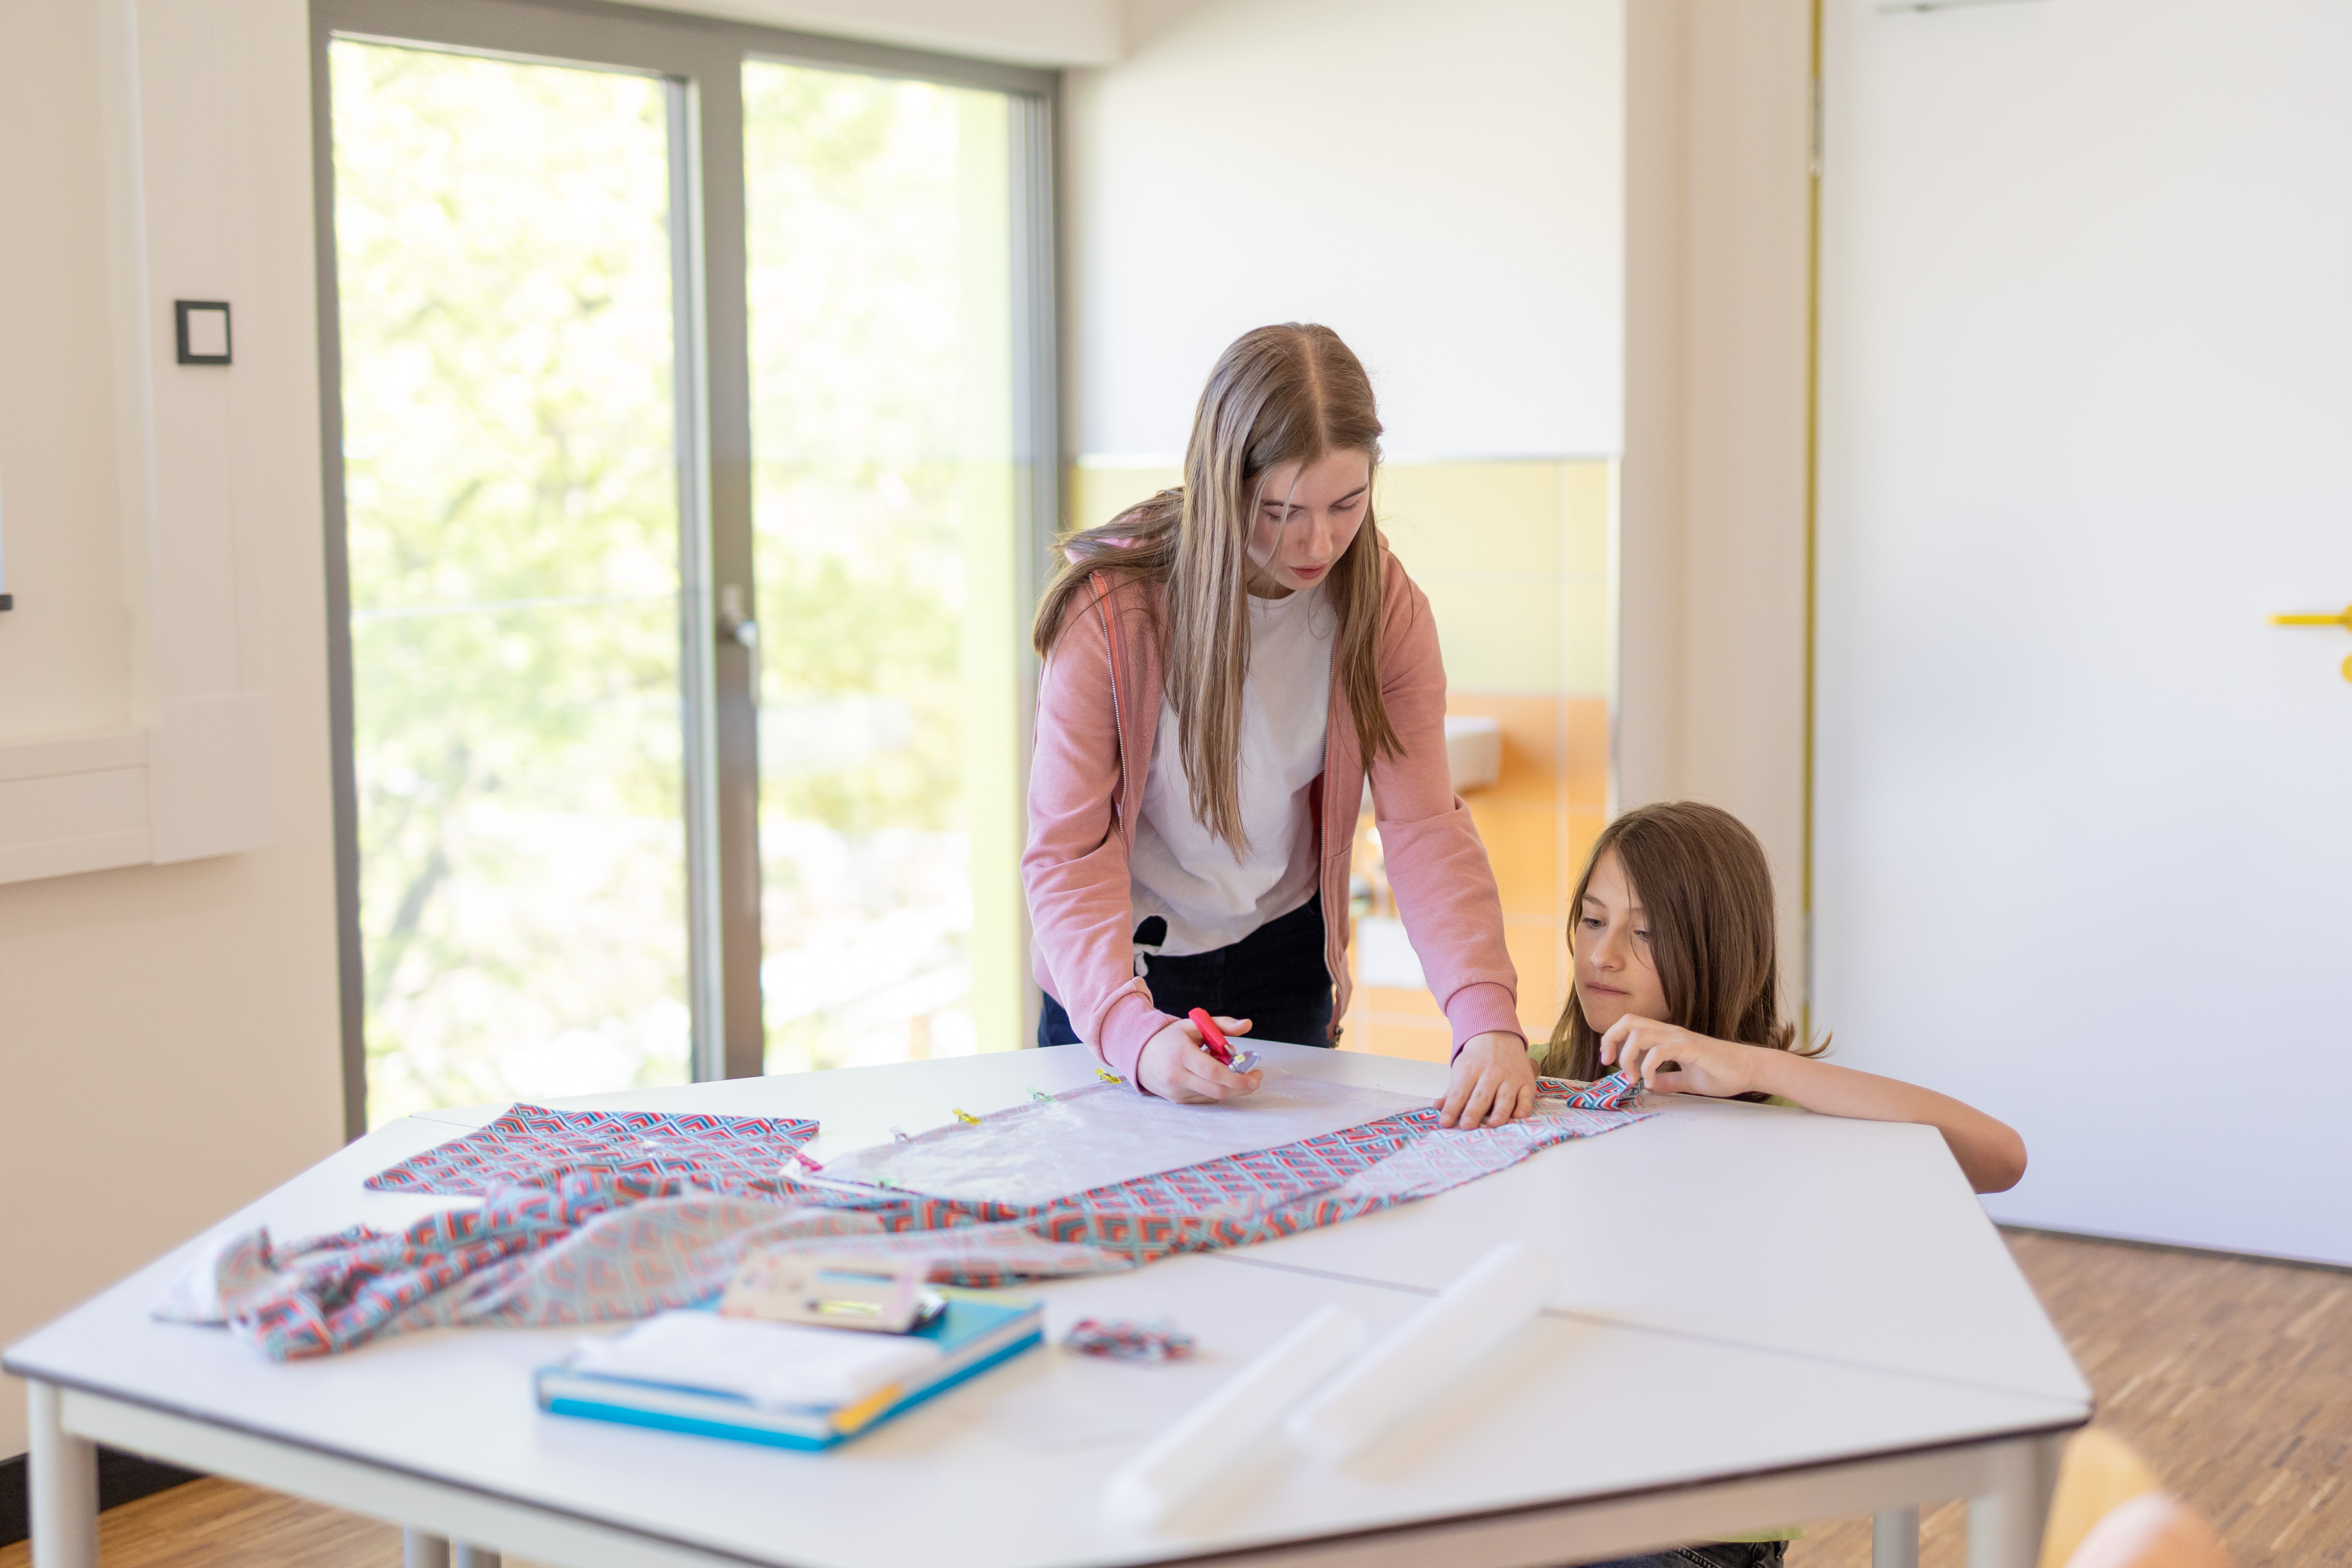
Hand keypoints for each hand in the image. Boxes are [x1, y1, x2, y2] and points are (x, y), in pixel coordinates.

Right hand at [1137, 1015, 1262, 1102]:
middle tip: (1254, 1079)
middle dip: (1241, 1087)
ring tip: (1229, 1070)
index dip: (1238, 1078)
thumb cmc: (1169, 1038)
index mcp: (1181, 1054)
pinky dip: (1215, 1090)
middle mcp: (1176, 1075)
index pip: (1214, 1072)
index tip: (1255, 1074)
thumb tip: (1247, 1025)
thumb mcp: (1195, 1025)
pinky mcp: (1175, 1100)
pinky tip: (1214, 1077)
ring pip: (1212, 1096)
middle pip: (1217, 1090)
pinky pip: (1204, 1098)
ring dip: (1229, 1087)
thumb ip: (1222, 1025)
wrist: (1139, 1052)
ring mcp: (1175, 1091)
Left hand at [1437, 1032, 1537, 1127]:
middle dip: (1474, 1111)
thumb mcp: (1460, 1070)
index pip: (1459, 1092)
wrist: (1497, 1036)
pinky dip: (1524, 1107)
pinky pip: (1527, 1096)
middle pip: (1481, 1096)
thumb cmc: (1476, 1060)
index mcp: (1470, 1071)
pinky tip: (1518, 1117)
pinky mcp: (1526, 1082)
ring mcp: (1510, 1078)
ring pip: (1505, 1097)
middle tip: (1467, 1126)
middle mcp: (1491, 1073)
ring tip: (1493, 1124)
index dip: (1452, 1108)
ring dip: (1500, 1111)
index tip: (1445, 1122)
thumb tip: (1437, 1107)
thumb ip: (1451, 1092)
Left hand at [1600, 1016, 1766, 1097]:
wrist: (1750, 1070)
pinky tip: (1650, 1081)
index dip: (1612, 1040)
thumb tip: (1650, 1086)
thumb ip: (1667, 1081)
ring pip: (1640, 1033)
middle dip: (1611, 1040)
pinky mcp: (1691, 1048)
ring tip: (1632, 1078)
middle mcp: (1670, 1033)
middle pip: (1628, 1021)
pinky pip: (1660, 1051)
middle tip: (1608, 1064)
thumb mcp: (1687, 1080)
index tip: (1608, 1063)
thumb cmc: (1722, 1072)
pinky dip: (1648, 1066)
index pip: (1630, 1025)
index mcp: (1667, 1037)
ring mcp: (1681, 1038)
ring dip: (1628, 1056)